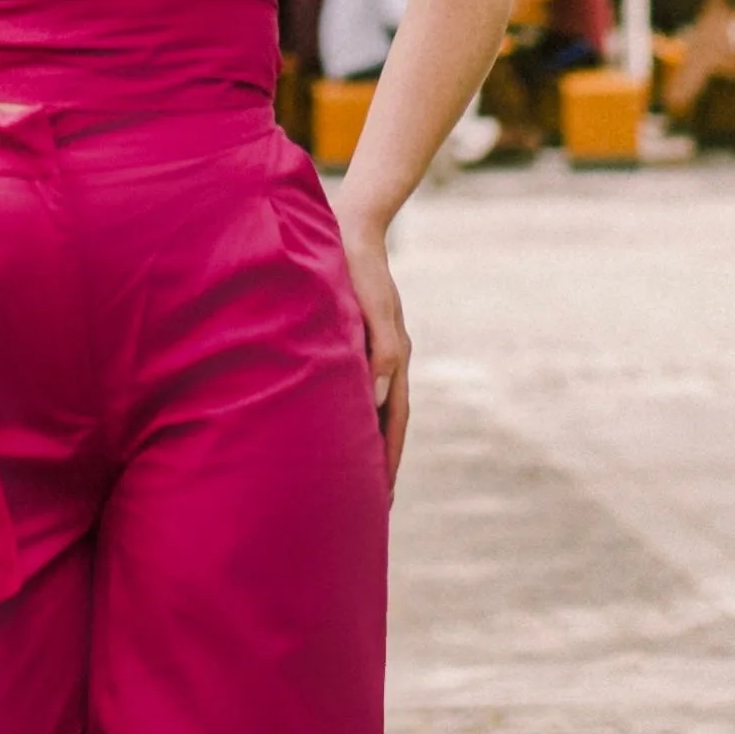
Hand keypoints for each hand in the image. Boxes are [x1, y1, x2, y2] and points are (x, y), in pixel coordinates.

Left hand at [332, 210, 410, 491]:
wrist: (353, 228)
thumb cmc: (355, 267)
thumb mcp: (370, 308)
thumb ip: (378, 349)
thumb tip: (377, 394)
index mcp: (392, 358)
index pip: (393, 422)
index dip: (388, 459)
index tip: (382, 498)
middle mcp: (388, 360)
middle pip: (389, 423)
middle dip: (382, 463)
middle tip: (373, 505)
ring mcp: (376, 351)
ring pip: (375, 409)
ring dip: (370, 442)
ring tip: (358, 475)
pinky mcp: (359, 339)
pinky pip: (360, 388)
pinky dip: (356, 413)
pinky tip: (340, 425)